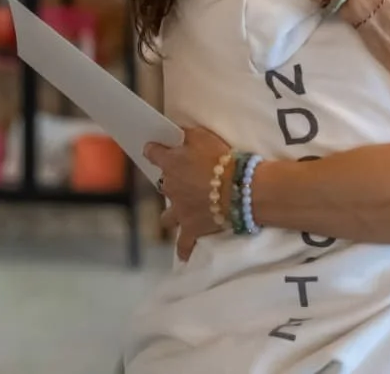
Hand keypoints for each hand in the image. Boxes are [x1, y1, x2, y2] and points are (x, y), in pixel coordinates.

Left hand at [144, 127, 233, 261]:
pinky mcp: (191, 228)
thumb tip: (176, 134)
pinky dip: (184, 248)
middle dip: (170, 182)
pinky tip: (183, 255)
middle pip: (162, 184)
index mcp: (170, 163)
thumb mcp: (203, 136)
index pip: (152, 153)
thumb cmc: (221, 159)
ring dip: (172, 214)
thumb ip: (186, 135)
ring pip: (167, 216)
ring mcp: (179, 210)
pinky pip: (184, 244)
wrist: (237, 188)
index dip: (153, 150)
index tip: (153, 149)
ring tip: (179, 213)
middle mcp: (170, 186)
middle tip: (184, 180)